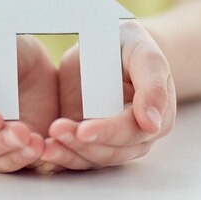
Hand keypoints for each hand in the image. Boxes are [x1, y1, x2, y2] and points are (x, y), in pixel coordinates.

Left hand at [40, 20, 175, 170]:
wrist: (109, 41)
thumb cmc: (132, 46)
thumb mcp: (146, 56)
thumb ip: (152, 86)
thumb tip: (152, 124)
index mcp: (157, 118)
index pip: (131, 132)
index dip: (107, 132)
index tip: (83, 130)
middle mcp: (136, 137)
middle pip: (109, 152)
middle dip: (81, 146)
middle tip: (55, 132)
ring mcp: (111, 140)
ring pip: (91, 159)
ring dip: (67, 155)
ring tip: (44, 146)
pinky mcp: (88, 139)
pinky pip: (75, 155)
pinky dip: (60, 155)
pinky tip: (43, 150)